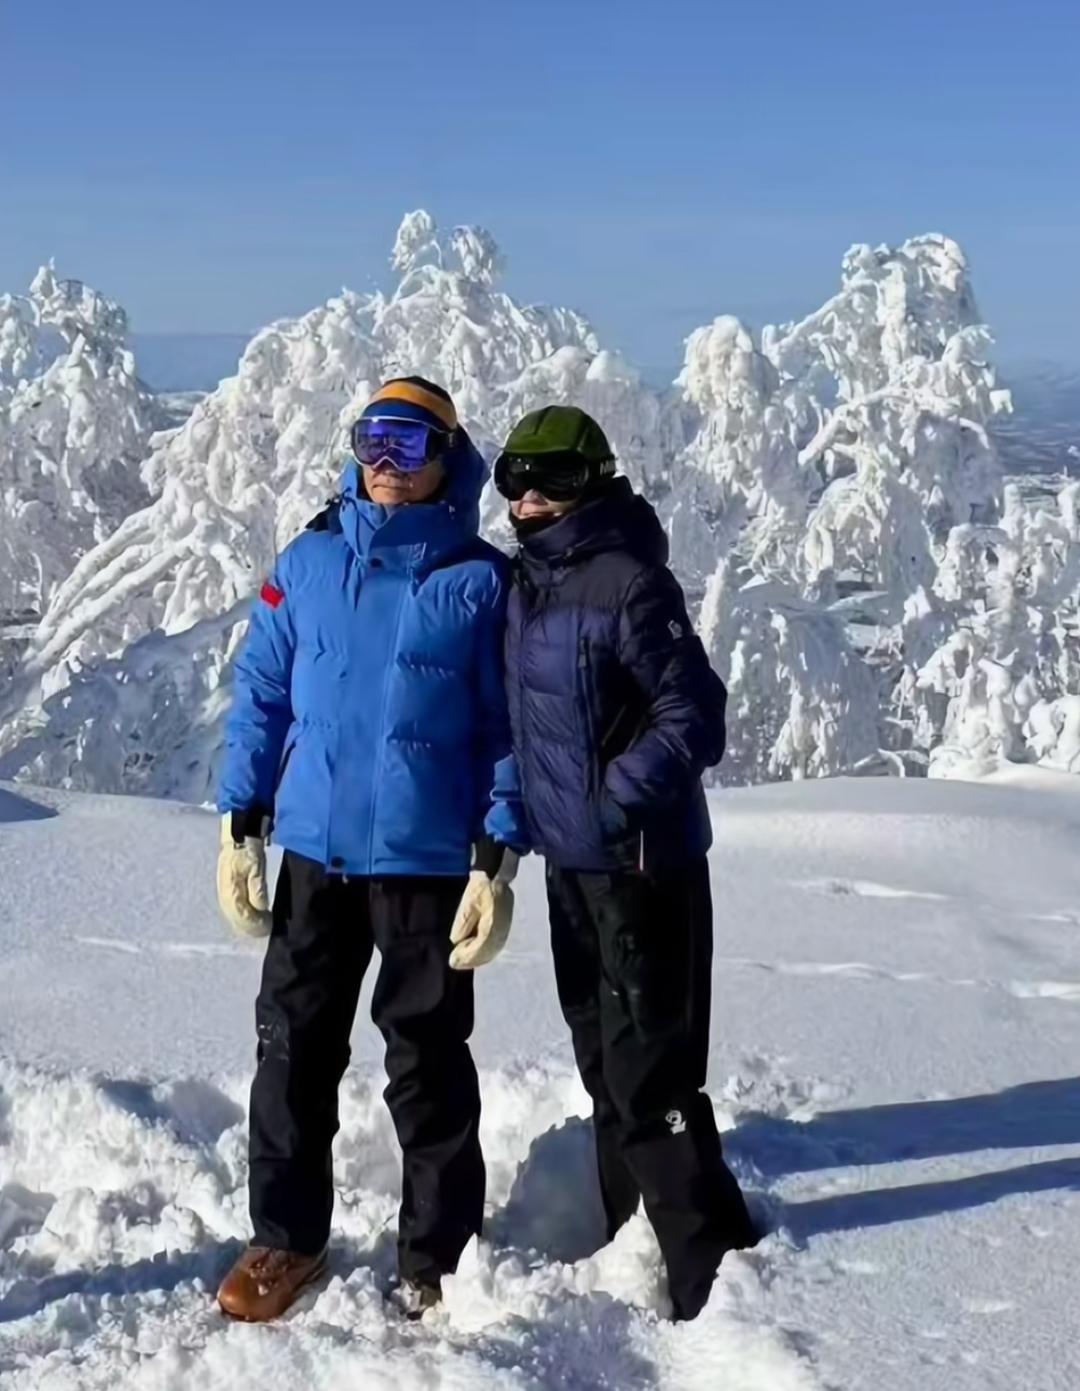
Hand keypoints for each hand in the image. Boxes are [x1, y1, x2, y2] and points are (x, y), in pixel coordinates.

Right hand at [216, 813, 272, 937]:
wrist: (238, 833)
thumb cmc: (248, 849)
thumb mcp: (256, 867)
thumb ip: (257, 889)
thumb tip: (260, 911)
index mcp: (230, 890)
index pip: (241, 915)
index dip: (255, 924)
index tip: (268, 928)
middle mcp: (223, 893)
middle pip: (235, 918)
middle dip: (250, 927)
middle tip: (266, 931)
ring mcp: (222, 891)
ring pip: (232, 914)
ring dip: (244, 923)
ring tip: (259, 928)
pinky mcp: (226, 887)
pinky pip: (232, 908)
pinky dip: (241, 915)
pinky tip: (250, 918)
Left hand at [449, 847, 518, 969]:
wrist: (497, 875)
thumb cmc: (480, 887)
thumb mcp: (468, 903)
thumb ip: (463, 922)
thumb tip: (456, 941)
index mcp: (493, 922)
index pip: (480, 945)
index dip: (467, 955)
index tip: (453, 960)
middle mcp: (502, 929)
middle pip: (487, 951)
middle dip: (471, 960)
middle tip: (455, 964)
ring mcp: (506, 929)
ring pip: (492, 950)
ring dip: (478, 958)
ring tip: (463, 962)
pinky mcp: (506, 927)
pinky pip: (496, 945)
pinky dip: (485, 953)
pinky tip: (476, 955)